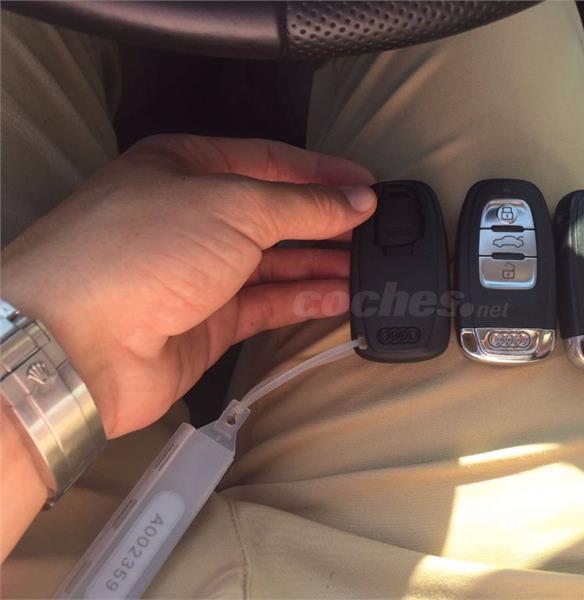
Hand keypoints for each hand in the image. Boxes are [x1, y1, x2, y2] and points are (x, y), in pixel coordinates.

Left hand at [1, 134, 375, 437]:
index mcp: (185, 165)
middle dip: (325, 222)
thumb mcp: (234, 206)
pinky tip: (340, 298)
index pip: (269, 160)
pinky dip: (303, 300)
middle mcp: (190, 216)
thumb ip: (303, 205)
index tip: (368, 185)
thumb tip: (357, 200)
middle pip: (272, 214)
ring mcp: (197, 272)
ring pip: (273, 263)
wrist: (81, 343)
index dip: (322, 171)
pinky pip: (265, 305)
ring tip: (371, 268)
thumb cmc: (145, 250)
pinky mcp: (205, 322)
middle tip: (376, 231)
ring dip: (321, 264)